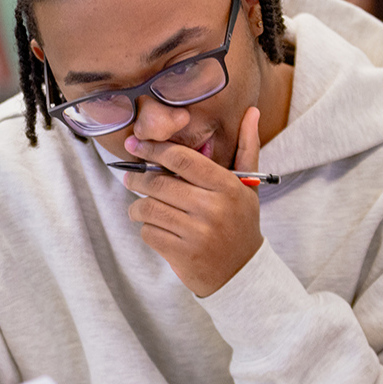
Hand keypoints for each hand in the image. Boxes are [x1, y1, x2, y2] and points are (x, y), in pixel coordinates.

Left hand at [122, 106, 263, 296]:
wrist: (241, 272)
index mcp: (228, 187)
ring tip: (139, 205)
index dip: (154, 149)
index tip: (136, 144)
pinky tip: (155, 228)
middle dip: (138, 178)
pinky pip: (149, 233)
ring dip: (137, 206)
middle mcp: (213, 209)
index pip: (182, 159)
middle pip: (159, 183)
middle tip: (130, 176)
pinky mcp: (182, 255)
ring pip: (149, 209)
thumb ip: (247, 147)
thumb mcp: (247, 186)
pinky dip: (146, 229)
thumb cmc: (240, 222)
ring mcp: (197, 233)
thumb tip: (252, 111)